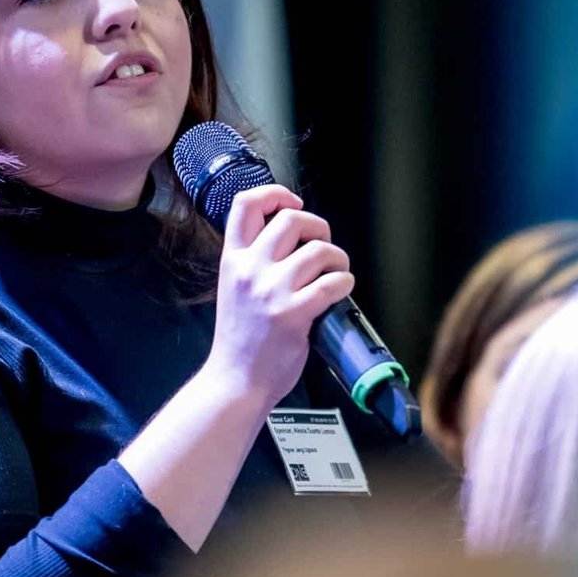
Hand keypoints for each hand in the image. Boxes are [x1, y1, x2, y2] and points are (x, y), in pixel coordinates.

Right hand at [205, 185, 354, 405]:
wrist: (235, 382)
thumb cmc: (240, 340)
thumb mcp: (234, 289)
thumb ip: (255, 262)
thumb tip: (294, 241)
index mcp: (233, 261)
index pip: (245, 205)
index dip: (275, 194)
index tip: (293, 203)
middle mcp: (250, 270)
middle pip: (292, 220)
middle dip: (318, 227)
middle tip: (323, 245)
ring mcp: (271, 291)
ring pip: (319, 251)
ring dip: (338, 259)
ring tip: (337, 272)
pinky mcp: (294, 314)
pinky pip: (332, 284)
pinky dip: (344, 283)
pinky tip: (340, 291)